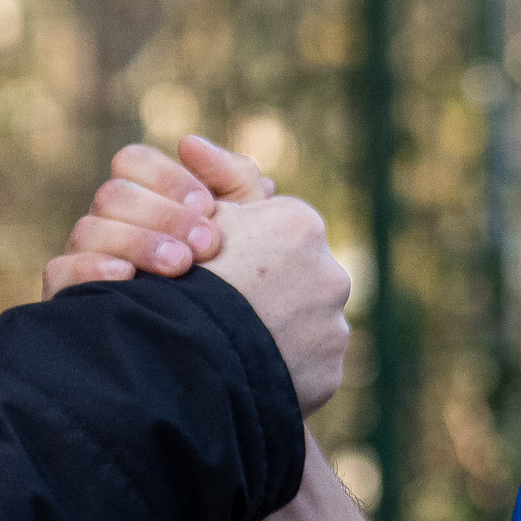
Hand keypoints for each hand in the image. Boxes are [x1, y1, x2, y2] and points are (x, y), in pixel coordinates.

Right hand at [43, 137, 271, 295]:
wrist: (224, 350)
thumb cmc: (238, 279)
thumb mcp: (249, 227)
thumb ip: (234, 179)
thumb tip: (189, 144)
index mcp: (143, 197)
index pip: (132, 162)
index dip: (168, 178)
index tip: (208, 207)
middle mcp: (107, 222)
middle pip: (114, 194)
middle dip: (164, 216)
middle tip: (208, 245)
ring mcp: (83, 257)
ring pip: (88, 229)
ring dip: (138, 242)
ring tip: (180, 266)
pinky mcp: (66, 296)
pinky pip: (60, 272)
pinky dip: (91, 270)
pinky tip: (127, 278)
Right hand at [203, 194, 352, 414]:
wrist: (192, 351)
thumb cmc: (186, 275)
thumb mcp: (197, 218)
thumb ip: (215, 188)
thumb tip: (194, 145)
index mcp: (301, 226)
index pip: (278, 230)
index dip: (242, 249)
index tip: (217, 269)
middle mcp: (331, 274)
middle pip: (297, 279)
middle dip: (268, 292)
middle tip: (225, 309)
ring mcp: (334, 329)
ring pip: (306, 327)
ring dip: (278, 334)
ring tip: (233, 345)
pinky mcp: (328, 375)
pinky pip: (307, 370)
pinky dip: (283, 371)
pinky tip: (246, 374)